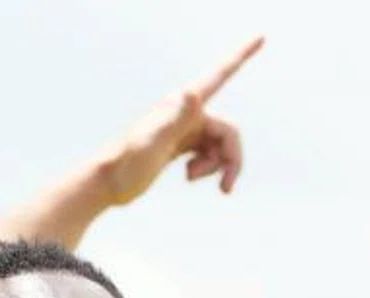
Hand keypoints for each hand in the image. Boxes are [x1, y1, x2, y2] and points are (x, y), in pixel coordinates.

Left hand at [98, 36, 261, 204]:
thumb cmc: (127, 162)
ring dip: (216, 167)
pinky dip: (208, 169)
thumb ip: (175, 117)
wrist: (107, 183)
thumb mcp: (154, 140)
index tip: (261, 36)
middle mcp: (187, 112)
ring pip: (220, 146)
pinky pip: (209, 153)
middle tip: (225, 188)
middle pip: (228, 131)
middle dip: (231, 159)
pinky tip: (188, 177)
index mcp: (184, 104)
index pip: (220, 75)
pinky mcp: (180, 146)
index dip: (242, 55)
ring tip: (190, 179)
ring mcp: (184, 130)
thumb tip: (192, 94)